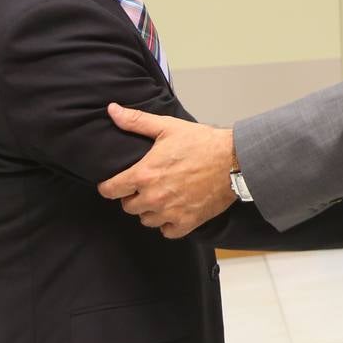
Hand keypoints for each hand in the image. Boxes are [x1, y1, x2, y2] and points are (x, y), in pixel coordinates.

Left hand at [97, 104, 237, 237]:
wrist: (233, 161)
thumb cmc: (201, 143)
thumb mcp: (166, 127)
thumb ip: (136, 121)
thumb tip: (112, 110)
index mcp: (144, 175)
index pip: (111, 190)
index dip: (108, 187)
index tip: (113, 185)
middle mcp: (154, 198)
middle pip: (128, 207)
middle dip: (132, 197)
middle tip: (144, 186)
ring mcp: (170, 213)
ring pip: (146, 220)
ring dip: (149, 210)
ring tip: (159, 197)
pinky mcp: (187, 223)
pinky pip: (166, 232)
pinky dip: (167, 224)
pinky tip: (173, 211)